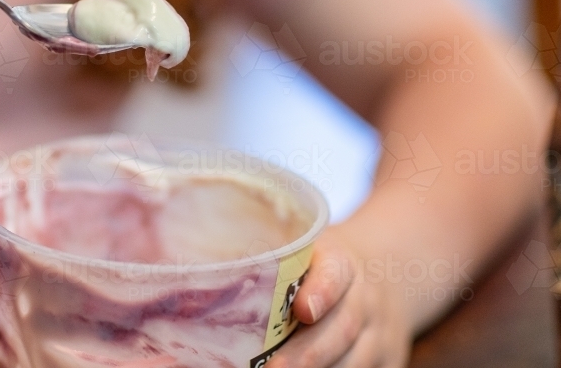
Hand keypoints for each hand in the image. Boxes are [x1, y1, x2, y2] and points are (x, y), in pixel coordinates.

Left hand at [267, 226, 411, 367]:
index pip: (335, 274)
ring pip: (355, 362)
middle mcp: (367, 299)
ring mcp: (382, 335)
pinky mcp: (390, 361)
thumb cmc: (323, 266)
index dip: (321, 292)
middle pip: (342, 329)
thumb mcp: (308, 249)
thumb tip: (215, 274)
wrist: (390, 274)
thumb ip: (274, 261)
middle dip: (306, 355)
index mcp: (343, 263)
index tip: (302, 309)